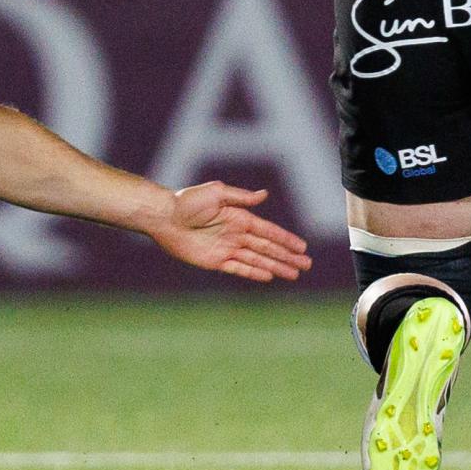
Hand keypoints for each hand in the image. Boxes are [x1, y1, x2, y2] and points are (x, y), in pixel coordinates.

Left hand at [149, 182, 311, 282]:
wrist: (164, 217)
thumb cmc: (187, 201)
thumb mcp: (215, 193)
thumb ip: (240, 197)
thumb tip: (265, 195)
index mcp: (239, 217)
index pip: (269, 231)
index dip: (286, 240)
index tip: (302, 247)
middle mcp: (236, 234)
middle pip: (268, 248)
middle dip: (287, 257)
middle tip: (306, 265)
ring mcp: (227, 248)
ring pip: (258, 260)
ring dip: (276, 266)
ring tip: (294, 274)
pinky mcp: (215, 261)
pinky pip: (239, 268)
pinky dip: (254, 273)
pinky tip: (269, 276)